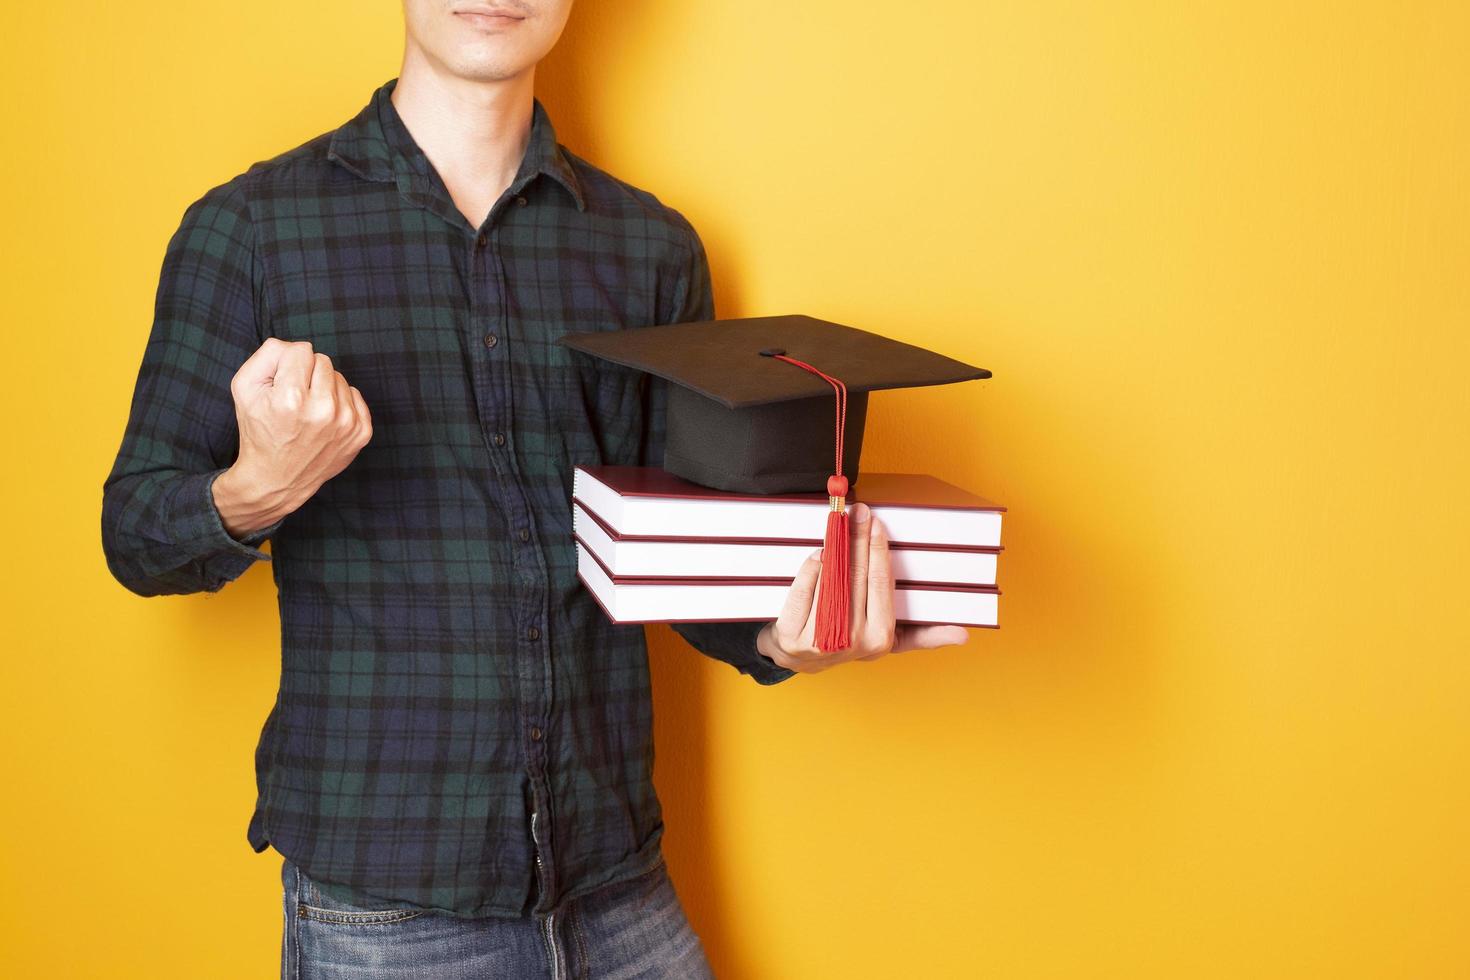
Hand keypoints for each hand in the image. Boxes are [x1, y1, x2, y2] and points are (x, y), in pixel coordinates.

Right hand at [212, 338, 372, 536]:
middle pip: (323, 361)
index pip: (301, 350)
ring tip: (308, 411)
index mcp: (291, 399)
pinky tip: (324, 419)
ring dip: (324, 388)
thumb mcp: (244, 388)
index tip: (281, 383)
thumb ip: (267, 355)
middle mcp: (323, 411)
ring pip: (339, 377)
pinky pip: (355, 395)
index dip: (288, 363)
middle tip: (294, 399)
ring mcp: (346, 424)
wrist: (276, 479)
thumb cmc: (258, 430)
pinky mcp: (361, 434)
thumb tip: (294, 346)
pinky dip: (340, 403)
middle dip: (307, 374)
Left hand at [756, 502, 969, 673]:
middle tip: (858, 512)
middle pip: (856, 578)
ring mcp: (820, 641)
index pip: (881, 584)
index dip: (877, 550)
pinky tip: (818, 553)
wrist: (800, 658)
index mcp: (881, 638)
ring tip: (839, 525)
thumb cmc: (850, 640)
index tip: (877, 523)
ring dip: (835, 549)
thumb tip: (964, 635)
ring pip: (831, 583)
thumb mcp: (890, 641)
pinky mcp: (791, 638)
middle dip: (857, 539)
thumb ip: (924, 635)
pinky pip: (804, 592)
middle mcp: (852, 642)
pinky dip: (810, 569)